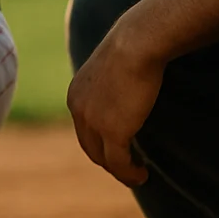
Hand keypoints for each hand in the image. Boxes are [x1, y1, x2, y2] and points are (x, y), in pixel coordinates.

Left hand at [66, 22, 164, 185]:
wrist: (136, 43)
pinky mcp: (113, 132)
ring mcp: (93, 123)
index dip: (100, 142)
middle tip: (128, 166)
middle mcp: (78, 110)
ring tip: (137, 174)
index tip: (119, 148)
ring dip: (120, 171)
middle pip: (90, 146)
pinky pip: (119, 163)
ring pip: (104, 159)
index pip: (84, 128)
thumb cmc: (132, 45)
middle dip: (108, 159)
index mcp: (76, 94)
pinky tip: (142, 174)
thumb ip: (114, 79)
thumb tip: (128, 82)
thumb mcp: (113, 64)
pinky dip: (130, 174)